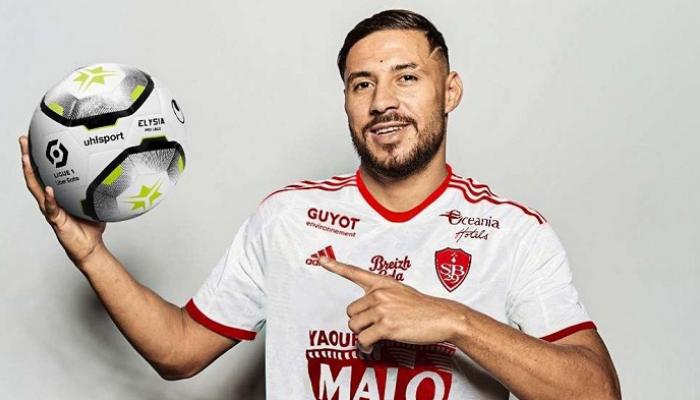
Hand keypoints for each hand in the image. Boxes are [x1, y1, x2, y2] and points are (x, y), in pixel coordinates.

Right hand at [19, 135, 106, 265]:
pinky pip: (52, 208)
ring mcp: (51, 210)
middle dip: (27, 157)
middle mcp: (50, 199)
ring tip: (26, 157)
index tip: (36, 136)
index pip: (45, 171)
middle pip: (34, 175)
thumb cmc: (92, 224)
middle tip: (24, 139)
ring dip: (30, 173)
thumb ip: (102, 185)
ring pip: (36, 189)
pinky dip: (50, 198)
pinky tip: (49, 188)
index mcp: (58, 193)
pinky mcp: (56, 221)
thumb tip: (118, 167)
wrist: (90, 246)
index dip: (38, 155)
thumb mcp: (98, 200)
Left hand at [318, 256, 467, 352]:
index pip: (355, 272)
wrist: (442, 316)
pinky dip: (366, 346)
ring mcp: (382, 309)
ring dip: (362, 335)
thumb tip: (365, 314)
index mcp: (382, 283)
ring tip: (376, 336)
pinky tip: (374, 346)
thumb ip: (381, 297)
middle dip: (359, 322)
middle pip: (350, 311)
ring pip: (354, 326)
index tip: (320, 259)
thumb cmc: (423, 308)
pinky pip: (364, 339)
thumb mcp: (401, 292)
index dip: (335, 266)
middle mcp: (379, 294)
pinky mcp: (386, 326)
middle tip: (373, 327)